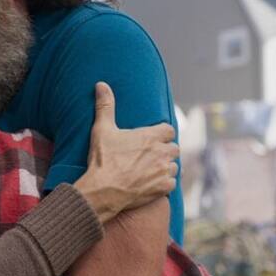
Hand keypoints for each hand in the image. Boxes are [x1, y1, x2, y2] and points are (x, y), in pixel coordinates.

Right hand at [72, 83, 177, 223]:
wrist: (103, 191)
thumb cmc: (103, 159)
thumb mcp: (102, 130)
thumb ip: (105, 106)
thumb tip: (101, 84)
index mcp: (151, 136)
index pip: (169, 130)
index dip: (161, 134)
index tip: (152, 138)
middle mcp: (162, 152)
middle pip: (174, 148)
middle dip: (164, 150)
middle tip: (150, 155)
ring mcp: (164, 171)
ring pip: (174, 166)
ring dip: (166, 167)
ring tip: (151, 170)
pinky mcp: (164, 188)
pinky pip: (172, 183)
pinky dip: (164, 183)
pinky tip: (152, 183)